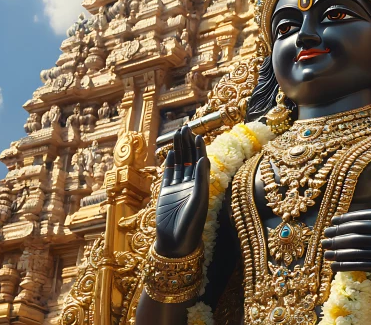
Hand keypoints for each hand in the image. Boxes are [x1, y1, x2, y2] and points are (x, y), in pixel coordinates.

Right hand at [155, 125, 210, 257]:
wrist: (175, 242)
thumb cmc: (190, 224)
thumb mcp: (198, 201)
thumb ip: (201, 180)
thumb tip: (204, 159)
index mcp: (201, 186)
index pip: (201, 162)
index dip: (199, 148)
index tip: (197, 135)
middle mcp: (191, 185)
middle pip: (189, 159)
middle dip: (187, 144)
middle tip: (184, 128)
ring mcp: (178, 189)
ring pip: (179, 164)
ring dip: (178, 150)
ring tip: (177, 135)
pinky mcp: (166, 194)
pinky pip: (168, 175)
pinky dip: (169, 164)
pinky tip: (170, 153)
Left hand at [321, 192, 370, 281]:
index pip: (365, 216)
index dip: (347, 219)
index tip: (333, 221)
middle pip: (358, 232)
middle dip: (339, 235)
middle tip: (324, 237)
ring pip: (359, 249)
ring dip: (339, 250)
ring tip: (326, 251)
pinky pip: (367, 266)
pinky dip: (349, 264)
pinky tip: (337, 265)